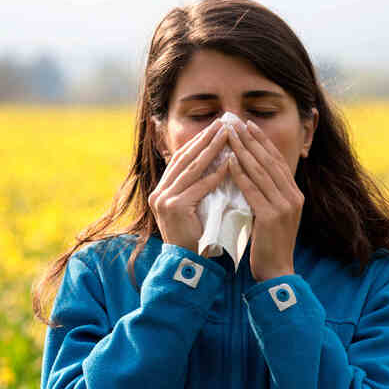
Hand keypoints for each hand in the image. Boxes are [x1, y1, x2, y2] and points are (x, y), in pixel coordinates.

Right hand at [148, 121, 231, 253]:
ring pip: (192, 169)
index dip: (198, 142)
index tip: (215, 128)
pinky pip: (199, 187)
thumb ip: (197, 189)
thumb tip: (216, 165)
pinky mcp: (175, 208)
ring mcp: (164, 199)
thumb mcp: (194, 209)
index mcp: (162, 191)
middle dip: (205, 139)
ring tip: (228, 136)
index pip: (181, 159)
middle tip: (223, 123)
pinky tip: (229, 164)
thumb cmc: (196, 238)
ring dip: (211, 150)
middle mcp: (159, 192)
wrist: (187, 264)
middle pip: (185, 159)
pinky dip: (215, 175)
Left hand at [224, 119, 302, 280]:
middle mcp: (293, 197)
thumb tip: (252, 173)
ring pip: (261, 172)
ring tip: (229, 135)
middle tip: (236, 122)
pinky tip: (229, 161)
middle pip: (270, 161)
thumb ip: (268, 195)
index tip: (248, 125)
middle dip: (252, 140)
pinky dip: (241, 174)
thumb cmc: (270, 245)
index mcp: (295, 195)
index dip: (263, 142)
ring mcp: (284, 206)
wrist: (276, 271)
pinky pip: (253, 190)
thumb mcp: (274, 215)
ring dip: (244, 151)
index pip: (277, 162)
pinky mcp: (272, 217)